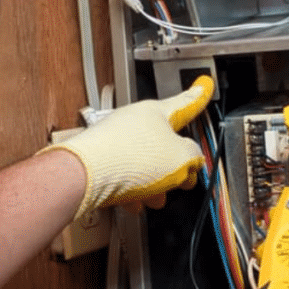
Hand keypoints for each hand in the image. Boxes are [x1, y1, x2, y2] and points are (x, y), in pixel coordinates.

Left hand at [42, 76, 212, 219]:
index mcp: (157, 112)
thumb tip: (192, 159)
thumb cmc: (128, 159)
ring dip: (153, 183)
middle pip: (164, 142)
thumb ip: (194, 156)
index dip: (199, 95)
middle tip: (183, 179)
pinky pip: (123, 175)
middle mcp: (134, 121)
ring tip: (154, 199)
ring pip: (143, 163)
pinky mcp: (99, 159)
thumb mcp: (181, 159)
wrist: (85, 177)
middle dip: (174, 166)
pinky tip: (133, 203)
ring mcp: (115, 140)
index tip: (204, 85)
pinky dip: (131, 190)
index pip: (186, 102)